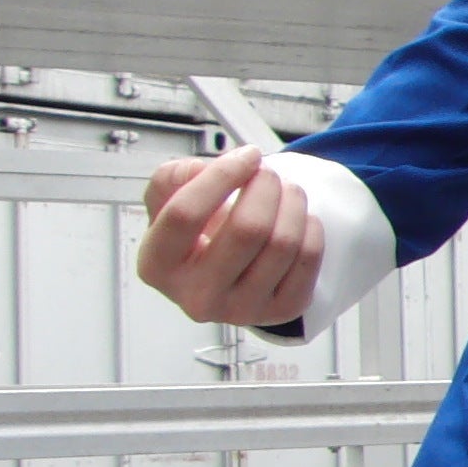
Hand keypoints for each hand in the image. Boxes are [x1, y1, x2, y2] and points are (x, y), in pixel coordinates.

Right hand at [135, 145, 321, 329]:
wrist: (225, 273)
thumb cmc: (196, 233)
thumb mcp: (167, 202)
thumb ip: (174, 178)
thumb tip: (212, 170)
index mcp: (157, 266)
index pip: (185, 214)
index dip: (222, 175)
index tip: (247, 155)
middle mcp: (196, 296)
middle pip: (247, 229)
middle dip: (266, 186)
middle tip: (268, 173)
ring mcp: (240, 310)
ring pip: (283, 242)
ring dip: (293, 202)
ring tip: (287, 190)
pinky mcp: (280, 312)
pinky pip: (308, 258)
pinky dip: (310, 227)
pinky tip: (299, 218)